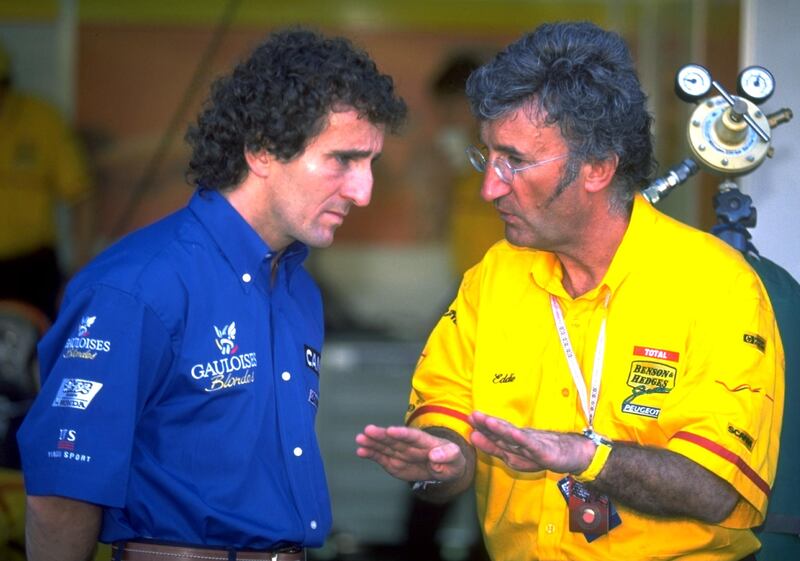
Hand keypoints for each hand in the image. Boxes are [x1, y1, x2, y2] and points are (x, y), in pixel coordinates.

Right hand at [355, 424, 466, 482]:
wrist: (444, 467)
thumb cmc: (452, 460)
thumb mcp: (456, 458)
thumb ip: (447, 456)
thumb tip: (435, 456)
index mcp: (426, 441)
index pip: (413, 436)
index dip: (402, 433)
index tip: (391, 430)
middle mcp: (410, 444)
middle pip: (394, 439)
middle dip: (381, 435)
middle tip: (368, 430)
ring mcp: (400, 452)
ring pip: (385, 446)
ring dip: (372, 442)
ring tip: (359, 439)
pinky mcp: (393, 461)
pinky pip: (381, 457)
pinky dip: (371, 454)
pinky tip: (360, 451)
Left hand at [468, 411, 593, 473]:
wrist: (574, 454)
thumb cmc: (545, 452)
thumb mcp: (518, 456)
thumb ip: (499, 448)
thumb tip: (477, 438)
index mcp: (514, 442)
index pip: (496, 434)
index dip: (483, 427)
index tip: (470, 418)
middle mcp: (522, 441)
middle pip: (502, 432)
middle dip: (487, 424)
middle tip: (473, 415)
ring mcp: (532, 445)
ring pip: (514, 437)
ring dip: (501, 428)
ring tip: (487, 421)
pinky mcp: (544, 451)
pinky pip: (531, 445)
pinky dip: (522, 439)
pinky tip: (514, 434)